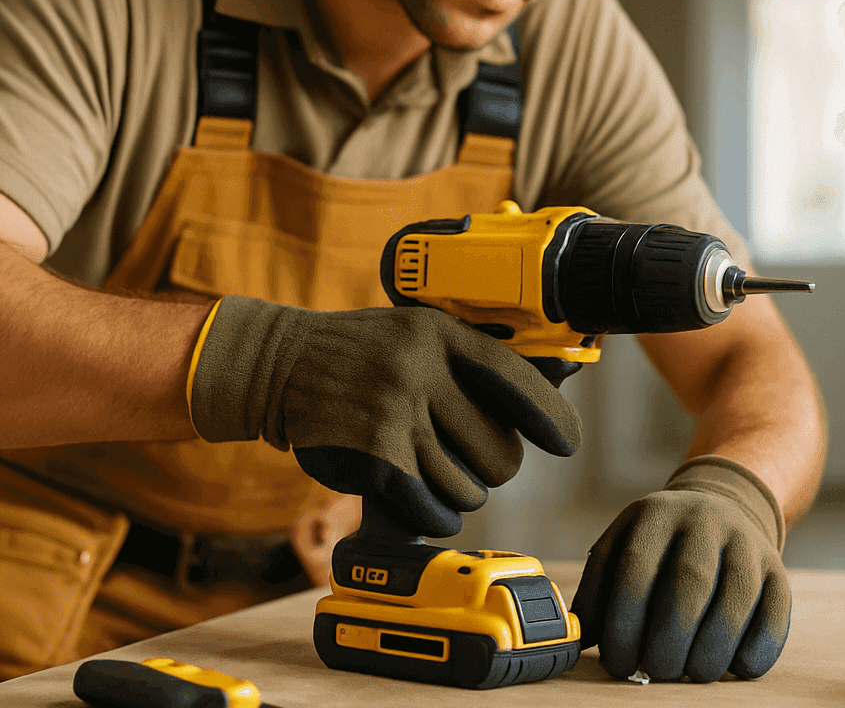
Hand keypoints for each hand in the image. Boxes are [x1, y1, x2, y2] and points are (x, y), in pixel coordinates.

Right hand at [187, 296, 581, 537]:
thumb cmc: (359, 352)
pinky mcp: (374, 458)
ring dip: (456, 492)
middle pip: (498, 450)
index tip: (567, 442)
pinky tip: (422, 500)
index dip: (547, 416)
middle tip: (467, 458)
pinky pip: (432, 508)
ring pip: (467, 486)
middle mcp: (418, 369)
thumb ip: (468, 354)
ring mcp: (394, 414)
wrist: (278, 366)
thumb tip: (551, 379)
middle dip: (491, 466)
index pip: (512, 379)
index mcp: (436, 333)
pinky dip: (434, 515)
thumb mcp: (413, 331)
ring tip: (430, 469)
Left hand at [571, 455, 789, 681]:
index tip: (619, 663)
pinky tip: (732, 667)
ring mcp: (747, 543)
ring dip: (710, 652)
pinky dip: (755, 651)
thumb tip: (583, 639)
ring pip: (735, 602)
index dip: (625, 624)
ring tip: (689, 673)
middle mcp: (705, 520)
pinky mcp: (779, 569)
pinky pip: (775, 615)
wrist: (719, 510)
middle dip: (669, 641)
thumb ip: (598, 589)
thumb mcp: (620, 547)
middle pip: (690, 585)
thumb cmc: (658, 546)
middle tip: (656, 671)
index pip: (636, 570)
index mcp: (656, 514)